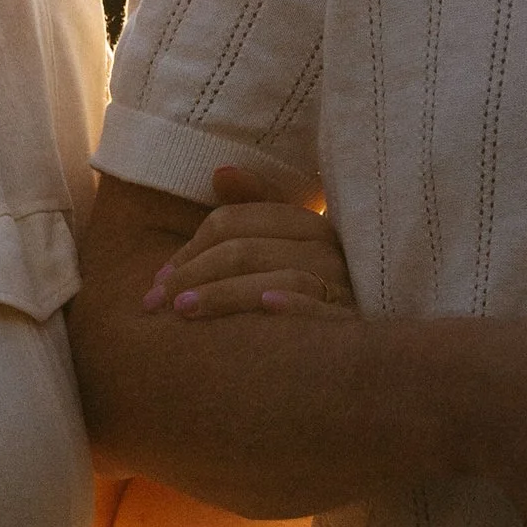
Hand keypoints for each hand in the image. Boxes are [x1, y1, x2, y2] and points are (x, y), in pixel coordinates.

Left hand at [144, 165, 352, 319]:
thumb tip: (221, 172)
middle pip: (245, 250)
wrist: (373, 355)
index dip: (189, 247)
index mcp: (307, 225)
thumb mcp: (289, 249)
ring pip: (274, 277)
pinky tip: (265, 308)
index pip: (234, 223)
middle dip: (192, 273)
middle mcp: (327, 250)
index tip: (158, 278)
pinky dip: (294, 304)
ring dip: (223, 294)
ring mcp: (344, 286)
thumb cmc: (318, 296)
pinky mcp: (354, 322)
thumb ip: (255, 210)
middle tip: (153, 302)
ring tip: (182, 311)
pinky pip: (322, 308)